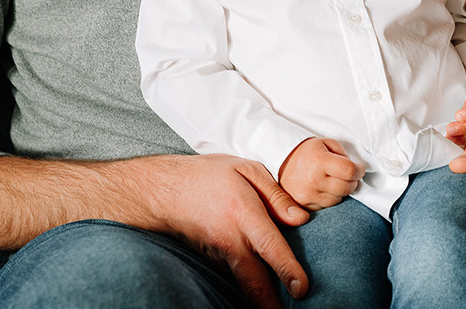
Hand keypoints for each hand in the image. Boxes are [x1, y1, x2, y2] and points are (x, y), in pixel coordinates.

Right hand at [143, 153, 313, 306]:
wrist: (163, 191)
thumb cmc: (208, 175)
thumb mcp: (246, 169)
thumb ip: (276, 195)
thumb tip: (302, 219)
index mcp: (243, 213)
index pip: (269, 246)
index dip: (286, 269)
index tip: (302, 289)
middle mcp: (229, 240)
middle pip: (253, 281)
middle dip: (270, 304)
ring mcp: (218, 255)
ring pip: (245, 283)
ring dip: (262, 298)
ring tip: (279, 308)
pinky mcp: (212, 261)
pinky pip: (236, 275)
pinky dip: (250, 284)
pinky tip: (265, 291)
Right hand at [278, 137, 362, 210]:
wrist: (282, 163)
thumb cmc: (308, 152)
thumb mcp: (325, 143)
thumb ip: (343, 154)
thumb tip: (355, 169)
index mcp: (319, 161)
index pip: (349, 171)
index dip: (359, 170)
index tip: (359, 168)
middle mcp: (313, 180)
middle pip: (347, 187)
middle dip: (353, 181)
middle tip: (348, 175)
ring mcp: (308, 196)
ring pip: (338, 199)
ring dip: (341, 191)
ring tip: (333, 181)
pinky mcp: (304, 206)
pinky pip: (327, 207)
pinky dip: (330, 198)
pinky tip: (325, 189)